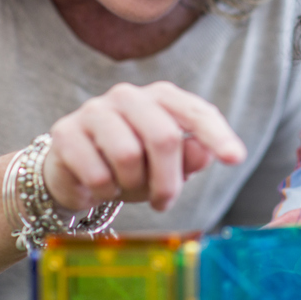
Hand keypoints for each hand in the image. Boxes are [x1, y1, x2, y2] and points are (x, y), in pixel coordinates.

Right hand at [41, 81, 246, 211]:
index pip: (195, 111)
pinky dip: (105, 191)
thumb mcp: (166, 167)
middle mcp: (128, 96)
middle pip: (163, 136)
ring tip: (126, 188)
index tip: (235, 159)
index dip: (216, 135)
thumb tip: (204, 153)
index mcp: (160, 98)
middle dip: (169, 180)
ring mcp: (94, 111)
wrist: (73, 172)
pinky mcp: (66, 132)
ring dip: (132, 186)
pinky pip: (97, 172)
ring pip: (128, 155)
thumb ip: (189, 158)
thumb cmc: (129, 167)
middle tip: (164, 203)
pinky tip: (101, 187)